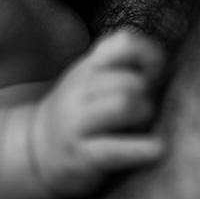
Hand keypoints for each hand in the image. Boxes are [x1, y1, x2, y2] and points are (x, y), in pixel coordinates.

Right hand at [30, 29, 165, 196]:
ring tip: (143, 128)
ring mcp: (76, 122)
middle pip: (130, 80)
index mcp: (89, 67)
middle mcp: (79, 89)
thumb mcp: (98, 81)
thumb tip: (162, 69)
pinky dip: (140, 149)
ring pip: (124, 104)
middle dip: (148, 95)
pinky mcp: (80, 156)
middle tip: (145, 111)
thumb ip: (129, 67)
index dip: (149, 56)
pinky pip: (114, 149)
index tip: (155, 75)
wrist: (36, 149)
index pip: (124, 43)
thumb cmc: (84, 114)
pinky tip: (158, 150)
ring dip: (144, 116)